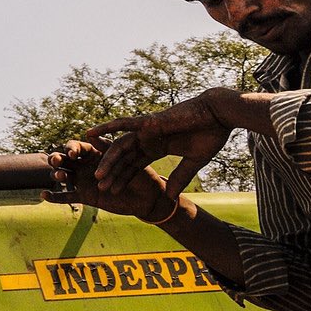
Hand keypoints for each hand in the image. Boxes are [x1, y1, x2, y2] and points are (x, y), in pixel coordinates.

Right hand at [46, 140, 177, 221]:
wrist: (149, 198)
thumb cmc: (141, 173)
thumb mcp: (126, 158)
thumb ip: (107, 148)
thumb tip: (89, 135)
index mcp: (94, 153)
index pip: (76, 146)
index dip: (71, 148)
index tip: (73, 153)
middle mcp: (85, 166)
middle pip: (64, 160)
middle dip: (57, 158)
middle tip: (57, 161)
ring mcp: (83, 181)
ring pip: (63, 176)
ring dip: (57, 174)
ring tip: (61, 176)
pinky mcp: (85, 197)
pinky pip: (65, 197)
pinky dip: (54, 197)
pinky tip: (44, 195)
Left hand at [87, 90, 236, 196]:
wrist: (220, 114)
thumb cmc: (210, 135)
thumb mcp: (194, 162)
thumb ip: (181, 177)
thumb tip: (170, 196)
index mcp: (157, 148)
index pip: (136, 166)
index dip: (124, 178)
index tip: (113, 192)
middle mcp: (148, 139)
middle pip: (124, 158)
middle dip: (113, 173)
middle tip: (100, 187)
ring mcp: (146, 129)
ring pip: (120, 147)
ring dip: (108, 160)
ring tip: (97, 176)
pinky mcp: (149, 121)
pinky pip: (123, 124)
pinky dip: (106, 127)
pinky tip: (90, 132)